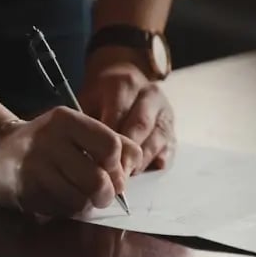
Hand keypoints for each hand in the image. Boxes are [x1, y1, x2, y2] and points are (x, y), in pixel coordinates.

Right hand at [0, 107, 141, 216]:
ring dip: (87, 204)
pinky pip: (61, 210)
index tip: (113, 170)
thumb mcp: (77, 130)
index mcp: (66, 120)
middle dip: (107, 194)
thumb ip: (111, 142)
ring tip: (80, 195)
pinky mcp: (26, 191)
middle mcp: (49, 141)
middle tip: (104, 194)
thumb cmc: (49, 143)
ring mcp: (35, 167)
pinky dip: (68, 210)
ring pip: (81, 200)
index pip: (111, 145)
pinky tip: (60, 197)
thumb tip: (134, 165)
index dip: (118, 165)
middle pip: (98, 180)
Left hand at [80, 47, 175, 172]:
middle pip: (140, 126)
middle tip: (112, 175)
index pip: (119, 113)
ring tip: (123, 177)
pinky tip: (140, 172)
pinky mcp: (172, 128)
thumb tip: (83, 152)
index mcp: (126, 84)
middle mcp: (150, 95)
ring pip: (156, 139)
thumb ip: (87, 122)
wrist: (126, 79)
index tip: (98, 160)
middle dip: (126, 154)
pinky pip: (168, 148)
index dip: (109, 140)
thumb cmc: (102, 96)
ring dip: (140, 161)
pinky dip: (154, 162)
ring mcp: (164, 111)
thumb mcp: (88, 99)